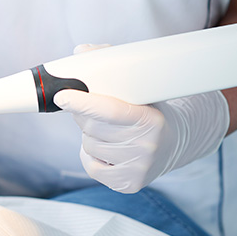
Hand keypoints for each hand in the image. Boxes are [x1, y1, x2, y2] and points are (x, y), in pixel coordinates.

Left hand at [54, 81, 229, 194]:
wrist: (174, 143)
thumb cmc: (150, 110)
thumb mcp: (140, 88)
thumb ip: (112, 67)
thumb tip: (81, 51)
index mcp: (151, 120)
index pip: (110, 110)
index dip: (83, 102)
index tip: (62, 97)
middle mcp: (147, 146)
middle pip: (92, 127)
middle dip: (86, 115)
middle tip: (96, 109)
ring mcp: (138, 168)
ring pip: (89, 145)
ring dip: (90, 135)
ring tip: (111, 131)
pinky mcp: (128, 184)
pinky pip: (91, 166)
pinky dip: (91, 155)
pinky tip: (108, 149)